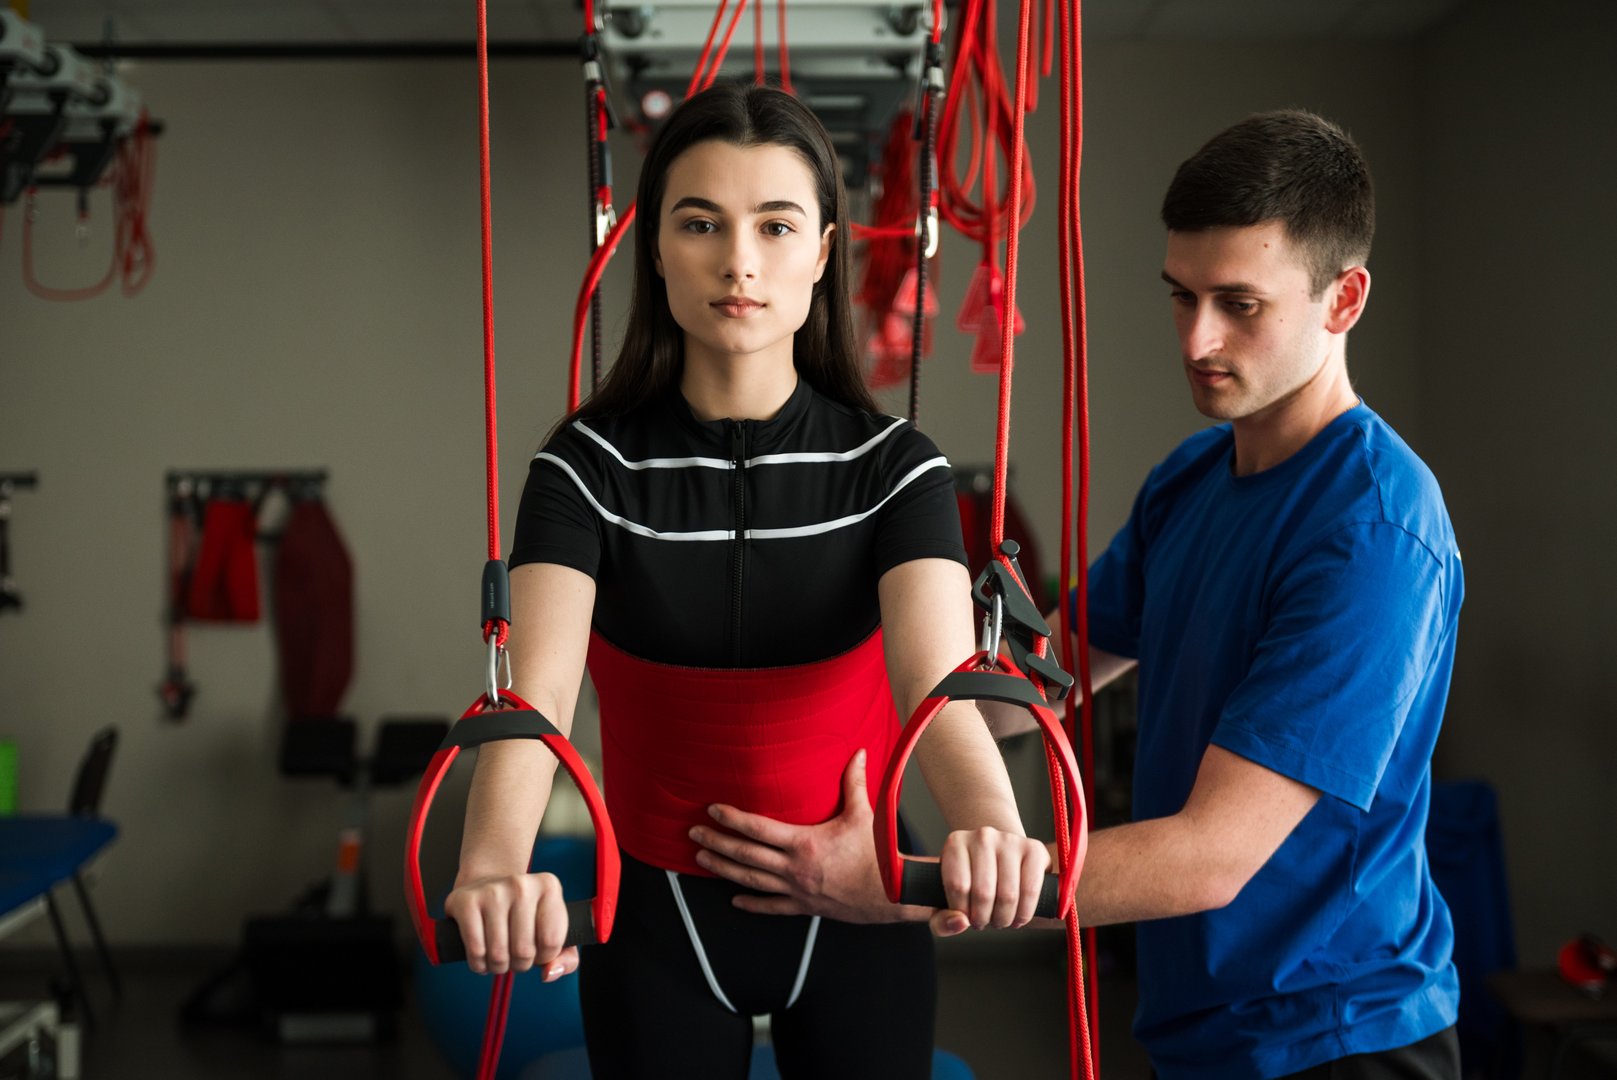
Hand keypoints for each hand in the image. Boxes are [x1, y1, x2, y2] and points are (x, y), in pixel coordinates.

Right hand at [442, 871, 578, 979]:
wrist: (484, 886)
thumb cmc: (523, 915)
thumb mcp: (553, 930)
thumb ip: (566, 958)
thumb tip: (549, 974)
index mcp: (549, 887)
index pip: (551, 942)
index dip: (543, 957)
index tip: (536, 951)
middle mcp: (522, 884)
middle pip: (524, 951)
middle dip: (519, 965)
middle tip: (514, 957)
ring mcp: (493, 891)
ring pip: (499, 954)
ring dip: (498, 967)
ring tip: (498, 958)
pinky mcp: (467, 902)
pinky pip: (476, 950)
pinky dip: (478, 964)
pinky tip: (481, 958)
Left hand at [690, 749, 922, 923]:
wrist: (895, 894)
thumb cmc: (879, 855)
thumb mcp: (864, 814)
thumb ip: (854, 782)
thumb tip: (857, 752)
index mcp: (804, 843)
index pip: (757, 828)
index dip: (732, 818)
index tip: (712, 810)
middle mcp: (794, 869)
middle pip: (745, 855)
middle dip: (717, 843)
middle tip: (694, 835)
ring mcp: (797, 890)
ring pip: (751, 880)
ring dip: (723, 869)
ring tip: (703, 860)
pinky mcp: (805, 907)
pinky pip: (772, 907)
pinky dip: (751, 904)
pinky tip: (735, 900)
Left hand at [930, 828, 1053, 935]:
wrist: (999, 862)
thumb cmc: (970, 884)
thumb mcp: (947, 902)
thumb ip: (942, 921)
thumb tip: (961, 922)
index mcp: (956, 842)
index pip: (957, 886)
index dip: (962, 912)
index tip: (966, 918)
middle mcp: (983, 836)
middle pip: (983, 892)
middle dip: (984, 918)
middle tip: (984, 923)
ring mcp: (1010, 840)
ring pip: (1007, 895)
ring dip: (1004, 918)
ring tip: (1000, 921)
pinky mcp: (1034, 848)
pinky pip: (1030, 890)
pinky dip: (1024, 913)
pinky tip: (1018, 918)